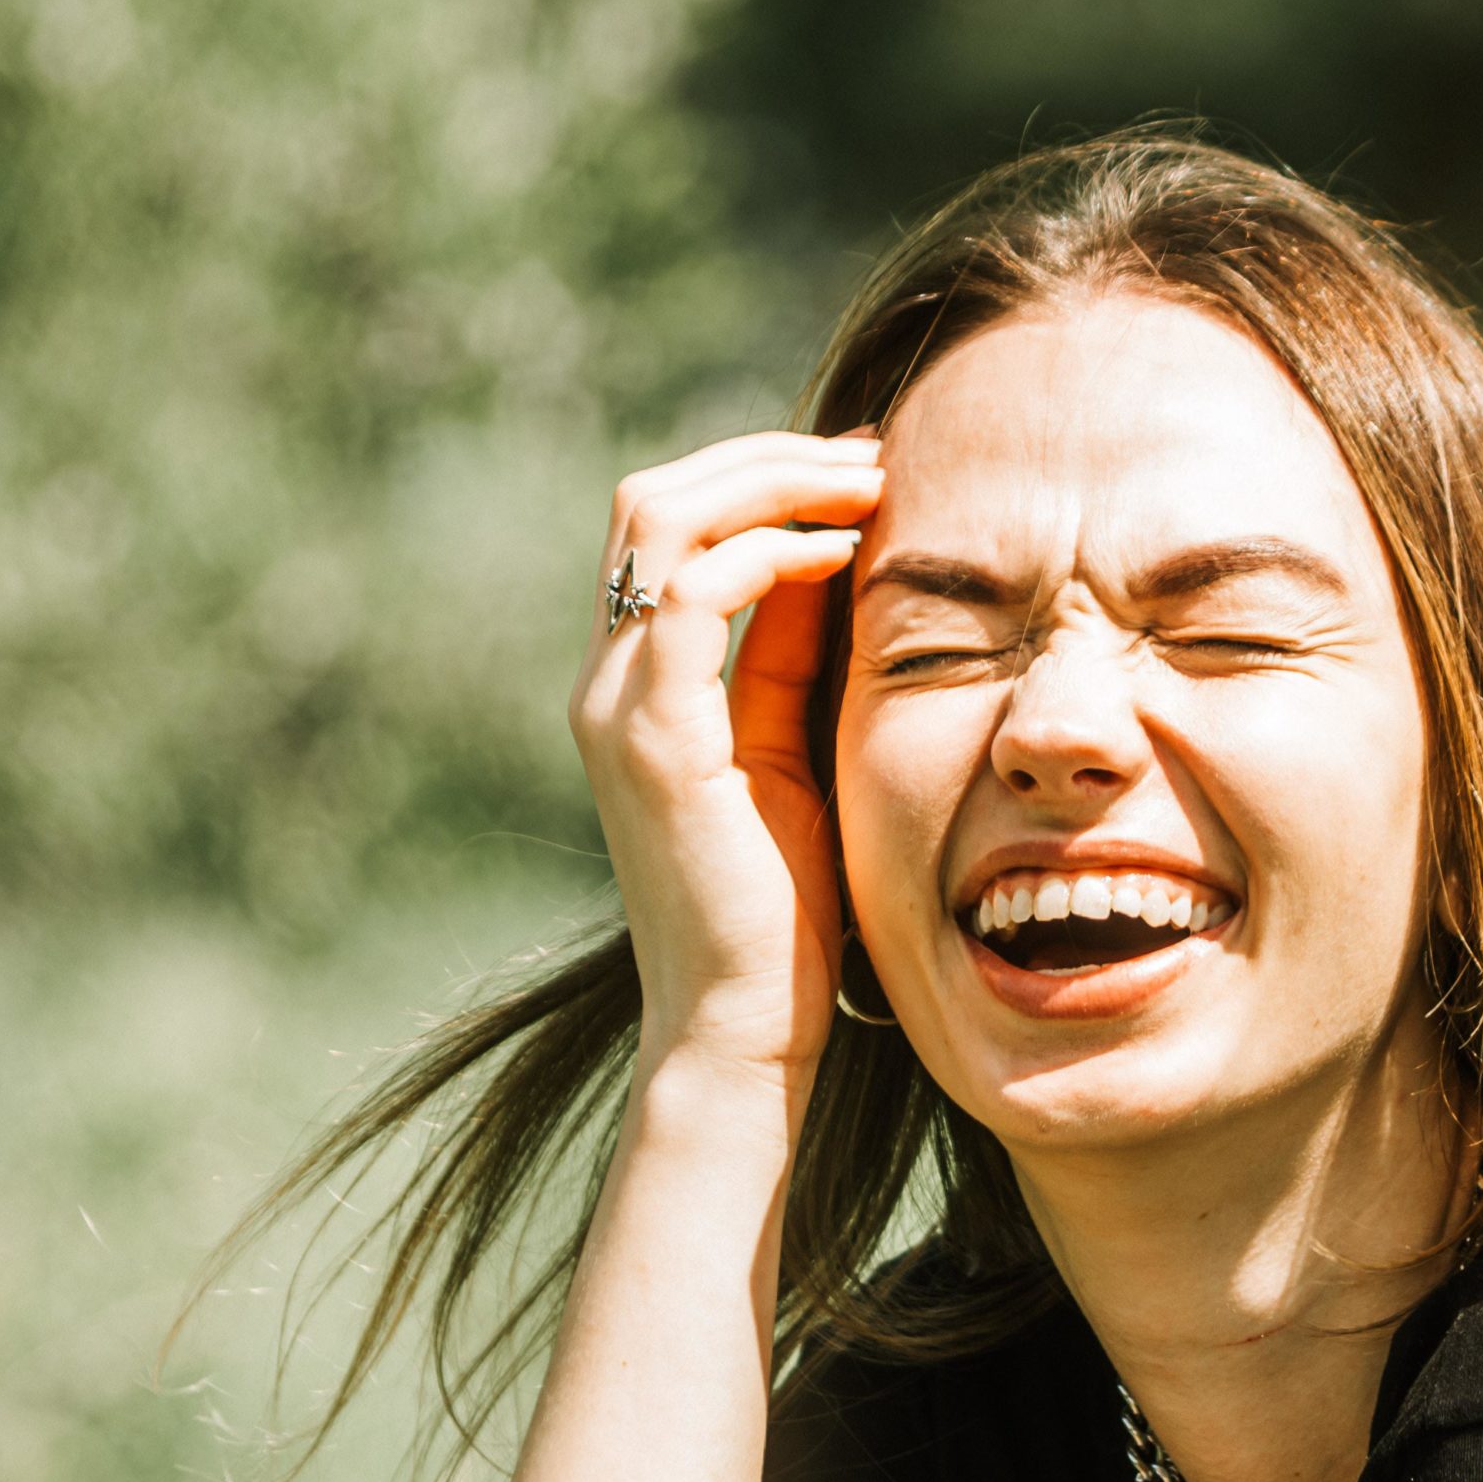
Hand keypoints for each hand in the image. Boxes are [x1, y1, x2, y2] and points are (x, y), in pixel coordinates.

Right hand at [566, 429, 882, 1078]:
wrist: (744, 1024)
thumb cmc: (785, 908)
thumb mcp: (795, 750)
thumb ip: (793, 658)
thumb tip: (839, 557)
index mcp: (638, 682)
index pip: (672, 526)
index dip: (763, 475)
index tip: (867, 470)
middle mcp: (610, 683)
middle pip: (653, 500)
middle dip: (768, 457)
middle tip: (873, 457)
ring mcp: (619, 708)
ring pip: (660, 524)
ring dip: (770, 483)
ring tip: (867, 486)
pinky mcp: (655, 743)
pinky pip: (692, 602)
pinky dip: (765, 556)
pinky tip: (838, 557)